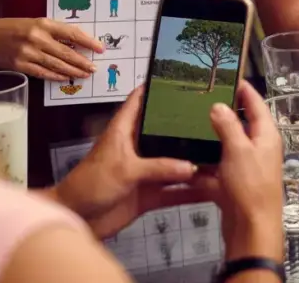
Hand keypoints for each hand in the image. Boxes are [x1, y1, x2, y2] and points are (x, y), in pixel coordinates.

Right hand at [0, 18, 101, 80]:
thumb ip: (56, 31)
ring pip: (57, 65)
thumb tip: (79, 42)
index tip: (100, 48)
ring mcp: (28, 53)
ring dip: (73, 71)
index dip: (88, 42)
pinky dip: (56, 76)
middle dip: (83, 62)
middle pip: (67, 52)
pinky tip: (66, 78)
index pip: (72, 33)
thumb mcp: (37, 23)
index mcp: (43, 24)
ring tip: (85, 74)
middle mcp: (37, 38)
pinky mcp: (20, 65)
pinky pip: (43, 73)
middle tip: (94, 68)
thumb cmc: (16, 27)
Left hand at [50, 86, 201, 238]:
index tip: (178, 77)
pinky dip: (191, 191)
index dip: (154, 87)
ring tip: (222, 151)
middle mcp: (137, 148)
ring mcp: (145, 171)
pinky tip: (212, 187)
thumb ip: (159, 167)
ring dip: (193, 161)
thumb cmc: (89, 185)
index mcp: (124, 131)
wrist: (76, 221)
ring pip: (174, 162)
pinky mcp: (149, 193)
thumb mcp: (124, 170)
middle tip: (215, 115)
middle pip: (164, 131)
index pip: (138, 101)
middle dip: (186, 125)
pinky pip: (175, 190)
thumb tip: (192, 167)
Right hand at [193, 81, 282, 260]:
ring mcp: (245, 166)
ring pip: (225, 147)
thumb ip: (228, 125)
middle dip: (222, 112)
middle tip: (200, 98)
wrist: (251, 228)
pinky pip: (216, 168)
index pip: (257, 104)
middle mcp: (258, 148)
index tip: (228, 75)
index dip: (244, 89)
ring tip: (186, 123)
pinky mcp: (233, 183)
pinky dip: (202, 165)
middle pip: (240, 124)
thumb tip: (219, 104)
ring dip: (209, 138)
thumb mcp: (238, 150)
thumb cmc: (250, 184)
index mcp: (266, 135)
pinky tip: (184, 157)